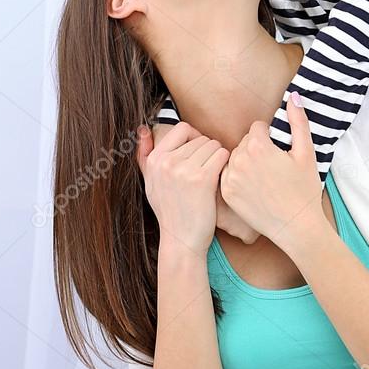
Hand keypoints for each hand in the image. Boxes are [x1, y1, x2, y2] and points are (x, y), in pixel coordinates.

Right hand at [136, 121, 228, 256]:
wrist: (181, 240)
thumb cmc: (169, 211)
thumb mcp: (150, 183)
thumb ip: (145, 156)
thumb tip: (143, 129)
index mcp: (154, 160)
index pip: (182, 128)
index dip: (195, 137)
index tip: (199, 152)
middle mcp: (166, 162)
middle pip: (201, 138)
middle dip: (208, 151)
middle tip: (207, 170)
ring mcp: (183, 170)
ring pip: (214, 145)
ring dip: (218, 158)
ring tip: (213, 175)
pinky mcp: (202, 179)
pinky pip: (222, 156)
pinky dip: (226, 165)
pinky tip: (220, 178)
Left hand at [219, 94, 325, 252]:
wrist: (297, 227)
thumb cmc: (304, 190)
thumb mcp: (306, 152)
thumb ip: (298, 122)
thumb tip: (293, 96)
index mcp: (258, 146)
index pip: (257, 128)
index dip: (271, 139)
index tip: (279, 153)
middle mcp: (239, 160)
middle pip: (245, 142)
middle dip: (257, 149)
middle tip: (273, 167)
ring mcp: (230, 178)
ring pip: (235, 157)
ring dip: (246, 162)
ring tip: (263, 178)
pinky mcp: (226, 194)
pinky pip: (227, 174)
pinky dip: (237, 177)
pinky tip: (253, 188)